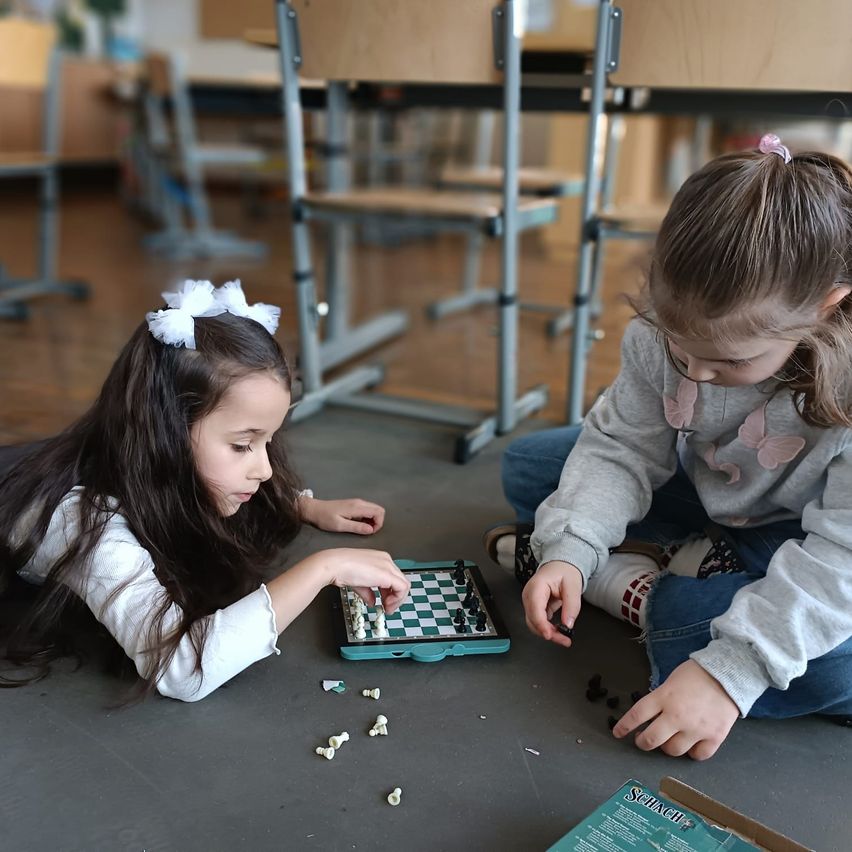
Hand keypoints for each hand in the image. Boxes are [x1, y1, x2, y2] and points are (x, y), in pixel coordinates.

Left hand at [300, 497, 384, 534]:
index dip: (379, 523)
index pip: (378, 512)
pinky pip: (367, 510)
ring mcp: (357, 502)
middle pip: (379, 509)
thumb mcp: (340, 526)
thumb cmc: (325, 518)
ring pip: (373, 509)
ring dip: (373, 520)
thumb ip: (357, 527)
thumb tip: (371, 530)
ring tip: (363, 529)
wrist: (314, 510)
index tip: (370, 532)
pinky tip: (359, 525)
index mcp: (357, 507)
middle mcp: (359, 502)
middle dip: (378, 522)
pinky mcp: (353, 505)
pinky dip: (368, 518)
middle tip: (368, 532)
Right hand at [316, 548, 409, 612]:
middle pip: (400, 581)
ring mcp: (388, 566)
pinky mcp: (388, 574)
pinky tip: (387, 605)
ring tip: (387, 608)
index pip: (393, 577)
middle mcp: (386, 560)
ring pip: (404, 584)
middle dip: (395, 597)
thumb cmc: (341, 569)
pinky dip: (397, 599)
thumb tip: (372, 601)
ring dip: (397, 600)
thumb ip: (368, 591)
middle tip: (387, 607)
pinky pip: (402, 588)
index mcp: (379, 559)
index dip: (390, 592)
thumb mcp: (358, 582)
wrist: (334, 565)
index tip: (385, 601)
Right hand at [521, 560, 582, 647]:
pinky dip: (548, 629)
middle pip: (532, 620)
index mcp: (536, 586)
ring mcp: (530, 602)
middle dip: (547, 632)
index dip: (541, 624)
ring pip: (534, 624)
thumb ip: (572, 605)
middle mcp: (529, 595)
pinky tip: (559, 632)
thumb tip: (568, 624)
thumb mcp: (573, 586)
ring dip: (548, 633)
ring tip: (564, 638)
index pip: (535, 608)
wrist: (560, 566)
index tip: (549, 635)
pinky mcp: (534, 608)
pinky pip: (538, 622)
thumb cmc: (564, 572)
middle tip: (565, 639)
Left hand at [613, 660, 738, 759]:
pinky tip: (690, 745)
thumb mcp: (670, 681)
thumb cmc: (696, 674)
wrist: (728, 673)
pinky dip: (691, 752)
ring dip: (666, 747)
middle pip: (651, 740)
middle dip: (642, 742)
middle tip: (642, 740)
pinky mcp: (714, 737)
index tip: (618, 733)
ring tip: (668, 740)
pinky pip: (697, 755)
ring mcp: (696, 729)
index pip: (637, 715)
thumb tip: (651, 716)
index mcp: (664, 697)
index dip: (624, 726)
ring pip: (672, 751)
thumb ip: (660, 699)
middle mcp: (677, 715)